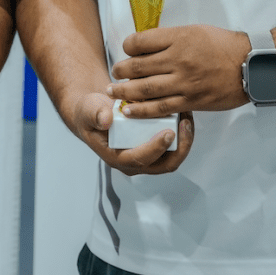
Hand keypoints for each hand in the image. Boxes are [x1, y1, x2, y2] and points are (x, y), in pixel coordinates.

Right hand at [70, 91, 192, 175]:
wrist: (95, 112)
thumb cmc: (90, 113)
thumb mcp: (88, 109)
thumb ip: (95, 114)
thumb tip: (106, 120)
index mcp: (116, 157)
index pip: (140, 159)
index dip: (156, 148)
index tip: (168, 132)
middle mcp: (133, 162)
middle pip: (164, 165)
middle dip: (180, 147)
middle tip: (185, 124)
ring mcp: (146, 156)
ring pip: (172, 158)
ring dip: (184, 140)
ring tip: (187, 116)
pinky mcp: (154, 147)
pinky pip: (173, 148)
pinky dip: (181, 134)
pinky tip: (183, 114)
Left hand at [108, 24, 250, 113]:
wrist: (250, 65)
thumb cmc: (222, 45)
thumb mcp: (195, 31)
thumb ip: (170, 38)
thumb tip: (146, 45)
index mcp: (178, 38)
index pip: (141, 41)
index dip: (128, 46)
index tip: (126, 50)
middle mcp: (178, 59)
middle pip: (138, 66)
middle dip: (121, 70)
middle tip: (114, 73)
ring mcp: (184, 82)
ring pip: (145, 89)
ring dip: (124, 91)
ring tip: (113, 91)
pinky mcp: (191, 101)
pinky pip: (161, 107)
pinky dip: (142, 110)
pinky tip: (129, 110)